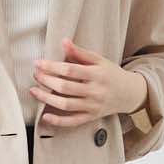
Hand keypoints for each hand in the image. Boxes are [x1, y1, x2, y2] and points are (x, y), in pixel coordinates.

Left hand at [30, 38, 147, 126]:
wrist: (129, 94)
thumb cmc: (111, 75)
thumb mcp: (99, 60)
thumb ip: (80, 53)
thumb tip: (64, 41)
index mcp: (97, 75)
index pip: (70, 70)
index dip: (52, 66)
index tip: (38, 63)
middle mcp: (95, 92)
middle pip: (65, 87)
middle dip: (47, 80)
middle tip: (36, 74)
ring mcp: (92, 106)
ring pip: (66, 104)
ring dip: (47, 98)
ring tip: (34, 91)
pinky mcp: (91, 117)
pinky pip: (72, 121)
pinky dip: (58, 121)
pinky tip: (45, 116)